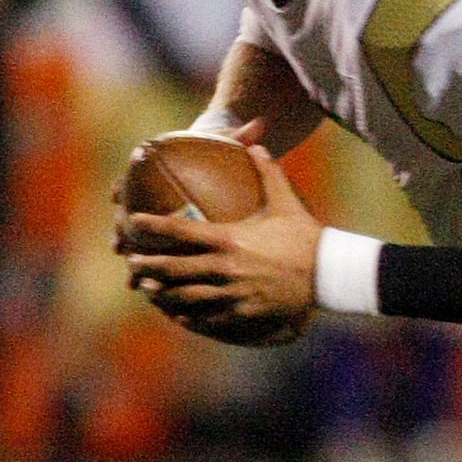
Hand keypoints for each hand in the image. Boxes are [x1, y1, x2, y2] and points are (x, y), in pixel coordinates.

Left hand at [119, 145, 320, 340]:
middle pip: (176, 268)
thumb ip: (268, 173)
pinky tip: (180, 317)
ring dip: (164, 292)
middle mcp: (225, 267)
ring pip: (187, 296)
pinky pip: (210, 318)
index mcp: (229, 239)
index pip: (182, 230)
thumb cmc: (306, 237)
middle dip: (150, 264)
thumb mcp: (286, 203)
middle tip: (132, 262)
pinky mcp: (244, 311)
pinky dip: (192, 317)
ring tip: (149, 289)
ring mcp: (233, 292)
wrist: (329, 273)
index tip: (135, 221)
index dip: (154, 224)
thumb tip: (256, 143)